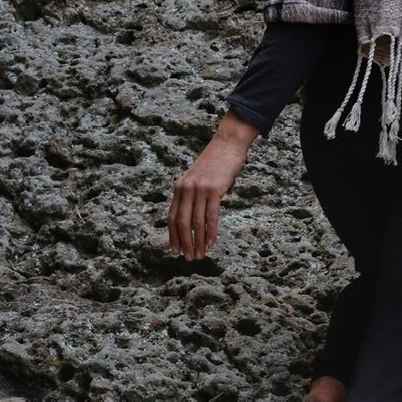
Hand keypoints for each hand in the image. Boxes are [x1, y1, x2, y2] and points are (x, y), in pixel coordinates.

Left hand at [168, 111, 257, 259]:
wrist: (228, 143)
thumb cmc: (216, 162)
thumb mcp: (198, 178)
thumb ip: (193, 195)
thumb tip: (193, 217)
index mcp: (179, 187)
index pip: (172, 217)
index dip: (173, 236)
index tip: (175, 251)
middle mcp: (186, 188)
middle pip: (182, 222)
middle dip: (185, 243)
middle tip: (188, 258)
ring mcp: (200, 189)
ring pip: (196, 222)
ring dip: (198, 241)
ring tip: (200, 255)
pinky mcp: (214, 189)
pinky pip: (210, 216)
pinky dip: (210, 232)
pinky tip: (211, 242)